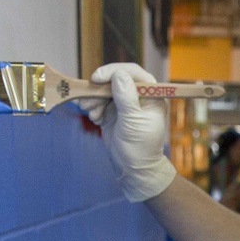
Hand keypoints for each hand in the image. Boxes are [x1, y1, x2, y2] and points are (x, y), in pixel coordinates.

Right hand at [89, 62, 175, 201]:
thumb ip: (126, 98)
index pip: (132, 73)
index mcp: (151, 95)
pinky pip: (98, 102)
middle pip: (114, 79)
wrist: (133, 169)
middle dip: (99, 89)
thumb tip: (119, 74)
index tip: (97, 78)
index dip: (113, 71)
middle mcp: (137, 96)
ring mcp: (124, 103)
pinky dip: (93, 108)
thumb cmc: (141, 147)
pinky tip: (95, 119)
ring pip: (103, 90)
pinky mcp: (112, 112)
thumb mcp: (134, 122)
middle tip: (88, 101)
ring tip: (92, 114)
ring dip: (93, 99)